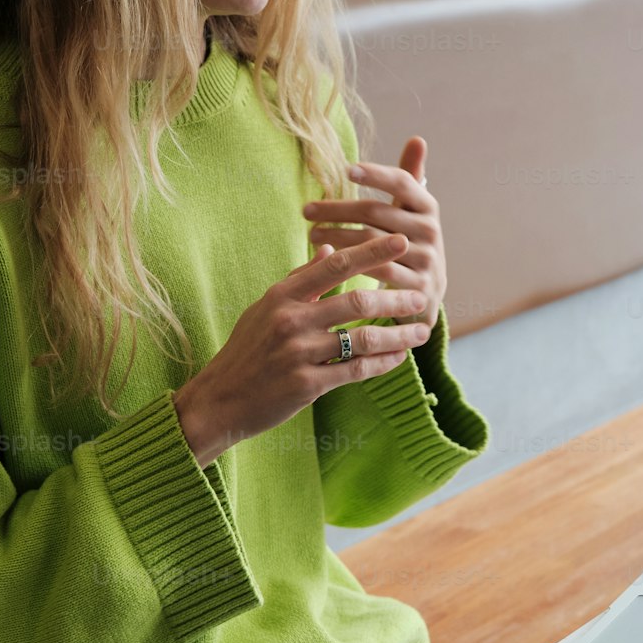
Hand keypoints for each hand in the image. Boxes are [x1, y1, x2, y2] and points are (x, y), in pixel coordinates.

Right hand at [171, 233, 430, 468]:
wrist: (220, 400)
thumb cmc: (246, 351)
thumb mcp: (264, 308)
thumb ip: (299, 281)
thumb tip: (328, 249)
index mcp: (281, 296)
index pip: (334, 265)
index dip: (372, 251)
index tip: (402, 242)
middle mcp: (290, 321)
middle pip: (356, 302)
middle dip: (396, 299)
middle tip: (423, 297)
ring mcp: (298, 354)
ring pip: (362, 339)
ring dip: (397, 336)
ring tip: (420, 332)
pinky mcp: (306, 385)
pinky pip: (355, 371)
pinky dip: (381, 364)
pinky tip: (398, 359)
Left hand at [302, 136, 445, 335]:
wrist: (426, 295)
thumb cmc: (410, 244)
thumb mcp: (412, 213)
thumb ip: (409, 179)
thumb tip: (417, 139)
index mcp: (428, 207)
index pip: (402, 183)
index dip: (376, 174)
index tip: (347, 171)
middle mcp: (431, 232)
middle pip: (378, 213)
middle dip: (338, 210)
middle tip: (307, 210)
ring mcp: (427, 261)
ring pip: (373, 243)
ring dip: (337, 237)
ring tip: (311, 235)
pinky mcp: (417, 289)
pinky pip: (378, 273)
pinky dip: (351, 265)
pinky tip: (327, 262)